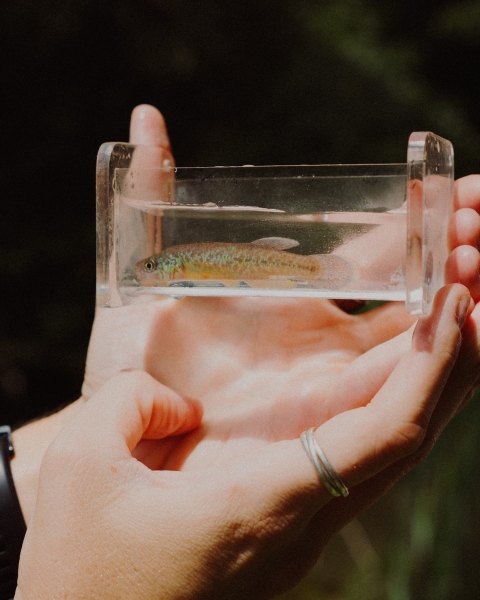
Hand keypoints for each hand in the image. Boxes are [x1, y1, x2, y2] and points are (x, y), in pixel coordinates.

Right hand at [15, 289, 477, 599]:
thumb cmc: (79, 568)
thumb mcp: (82, 467)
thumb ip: (136, 404)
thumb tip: (182, 404)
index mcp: (263, 504)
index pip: (384, 434)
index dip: (432, 368)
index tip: (457, 305)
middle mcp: (301, 524)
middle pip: (409, 440)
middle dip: (452, 366)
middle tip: (471, 297)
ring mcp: (299, 532)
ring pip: (390, 452)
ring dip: (426, 388)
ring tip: (448, 326)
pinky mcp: (283, 529)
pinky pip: (357, 462)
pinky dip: (386, 411)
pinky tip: (387, 380)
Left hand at [82, 106, 479, 472]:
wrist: (125, 436)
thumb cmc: (133, 356)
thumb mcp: (145, 268)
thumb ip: (154, 196)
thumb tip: (144, 116)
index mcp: (298, 300)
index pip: (379, 251)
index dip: (421, 220)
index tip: (460, 186)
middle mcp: (328, 342)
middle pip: (418, 294)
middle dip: (459, 252)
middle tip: (478, 213)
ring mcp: (336, 384)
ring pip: (426, 340)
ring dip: (464, 298)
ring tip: (479, 256)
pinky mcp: (336, 426)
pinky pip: (408, 393)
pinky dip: (448, 358)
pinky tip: (474, 317)